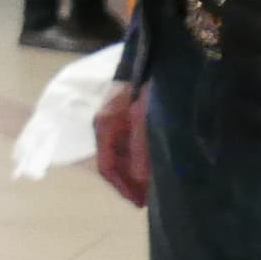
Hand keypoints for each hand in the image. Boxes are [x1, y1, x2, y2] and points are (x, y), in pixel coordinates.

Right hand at [92, 84, 151, 208]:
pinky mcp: (129, 112)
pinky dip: (141, 156)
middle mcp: (107, 125)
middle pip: (114, 161)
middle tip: (149, 197)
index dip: (123, 187)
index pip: (108, 167)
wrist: (154, 56)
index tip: (140, 203)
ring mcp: (117, 118)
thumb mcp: (143, 118)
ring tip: (154, 183)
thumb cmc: (145, 86)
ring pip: (123, 152)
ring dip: (136, 170)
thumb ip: (139, 149)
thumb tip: (140, 179)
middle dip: (130, 181)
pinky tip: (155, 160)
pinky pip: (131, 142)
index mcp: (105, 127)